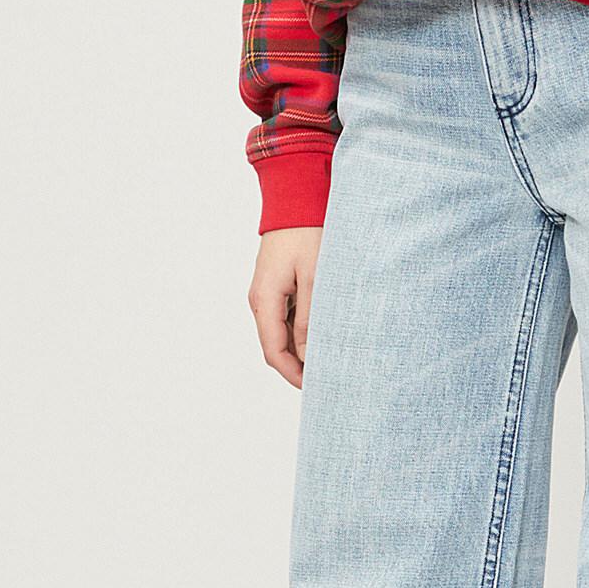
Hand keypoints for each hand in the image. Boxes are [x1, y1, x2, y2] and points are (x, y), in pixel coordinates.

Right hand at [249, 227, 322, 387]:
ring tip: (328, 358)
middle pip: (275, 346)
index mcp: (264, 300)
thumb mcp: (315, 279)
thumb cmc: (307, 233)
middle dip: (297, 366)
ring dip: (300, 349)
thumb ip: (309, 319)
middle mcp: (260, 300)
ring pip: (281, 334)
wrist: (295, 200)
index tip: (315, 387)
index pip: (273, 352)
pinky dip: (300, 332)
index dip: (293, 374)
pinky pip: (285, 318)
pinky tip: (321, 335)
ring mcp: (266, 293)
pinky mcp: (276, 286)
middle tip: (326, 377)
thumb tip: (306, 355)